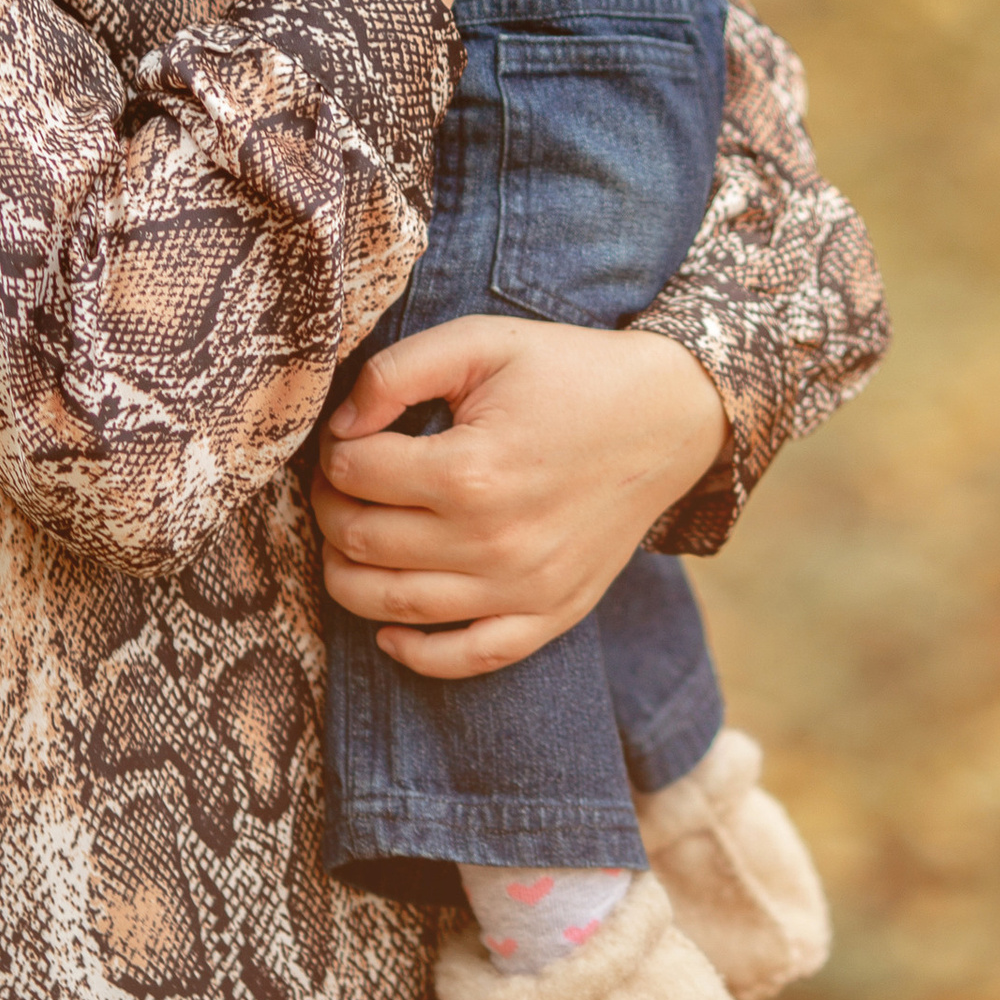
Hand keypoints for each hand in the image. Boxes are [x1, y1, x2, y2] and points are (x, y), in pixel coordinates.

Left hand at [311, 313, 730, 675]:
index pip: (355, 474)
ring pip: (393, 606)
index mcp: (471, 471)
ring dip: (347, 576)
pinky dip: (416, 653)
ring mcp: (523, 588)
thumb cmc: (570, 373)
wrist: (668, 417)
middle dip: (331, 509)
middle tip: (340, 484)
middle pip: (362, 542)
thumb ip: (397, 372)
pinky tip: (389, 628)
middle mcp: (493, 542)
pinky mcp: (551, 613)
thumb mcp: (482, 342)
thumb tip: (340, 425)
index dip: (335, 451)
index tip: (349, 437)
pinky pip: (468, 657)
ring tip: (349, 540)